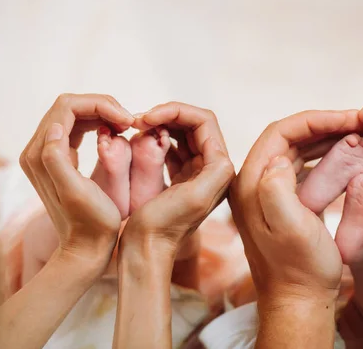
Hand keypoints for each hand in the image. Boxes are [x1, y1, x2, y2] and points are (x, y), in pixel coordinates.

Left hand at [20, 94, 133, 277]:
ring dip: (100, 113)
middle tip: (129, 121)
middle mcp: (36, 150)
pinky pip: (74, 127)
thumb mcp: (77, 193)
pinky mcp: (56, 159)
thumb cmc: (91, 224)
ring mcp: (44, 154)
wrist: (86, 249)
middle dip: (102, 106)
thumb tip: (54, 128)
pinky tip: (113, 132)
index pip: (67, 107)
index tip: (127, 121)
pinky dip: (96, 123)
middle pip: (68, 106)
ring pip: (72, 114)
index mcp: (41, 154)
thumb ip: (57, 159)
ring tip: (124, 125)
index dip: (100, 105)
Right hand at [114, 102, 233, 348]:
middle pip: (194, 123)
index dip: (176, 111)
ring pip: (183, 133)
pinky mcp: (180, 178)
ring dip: (161, 124)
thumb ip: (216, 171)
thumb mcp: (195, 198)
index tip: (147, 118)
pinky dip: (157, 138)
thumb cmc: (164, 226)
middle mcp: (212, 169)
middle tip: (139, 120)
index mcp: (220, 169)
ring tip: (139, 128)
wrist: (145, 250)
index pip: (204, 121)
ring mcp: (196, 173)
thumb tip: (223, 153)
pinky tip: (140, 141)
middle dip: (167, 115)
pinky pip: (173, 146)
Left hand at [230, 110, 361, 347]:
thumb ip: (276, 190)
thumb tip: (277, 159)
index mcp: (250, 185)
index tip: (348, 118)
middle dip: (322, 127)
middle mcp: (252, 185)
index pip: (279, 133)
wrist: (297, 301)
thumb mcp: (289, 229)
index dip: (314, 120)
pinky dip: (323, 160)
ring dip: (324, 141)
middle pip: (286, 138)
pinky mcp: (280, 203)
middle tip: (357, 126)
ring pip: (295, 152)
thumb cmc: (298, 270)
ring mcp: (265, 194)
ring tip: (356, 139)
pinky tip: (346, 160)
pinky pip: (301, 169)